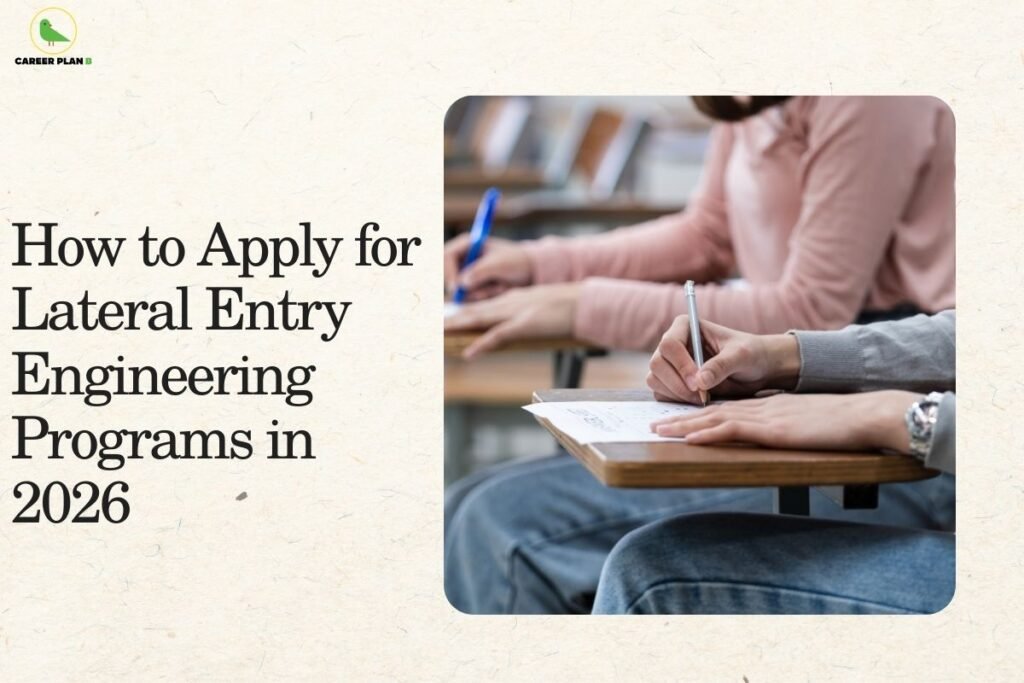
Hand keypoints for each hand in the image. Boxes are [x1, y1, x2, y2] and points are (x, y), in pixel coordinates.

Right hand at [444, 233, 532, 300]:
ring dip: (476, 293)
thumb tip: (462, 283)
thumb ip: (480, 271)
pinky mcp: (471, 288)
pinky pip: (467, 298)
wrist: (531, 271)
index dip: (448, 272)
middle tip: (476, 293)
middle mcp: (462, 259)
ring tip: (497, 287)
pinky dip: (481, 297)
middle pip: (444, 275)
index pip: (445, 257)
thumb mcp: (500, 264)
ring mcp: (466, 274)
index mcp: (466, 244)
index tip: (457, 286)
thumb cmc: (517, 261)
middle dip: (459, 287)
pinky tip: (496, 291)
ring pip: (457, 290)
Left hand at [444, 283, 579, 357]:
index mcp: (510, 299)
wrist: (583, 302)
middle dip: (450, 319)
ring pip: (479, 319)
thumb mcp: (539, 310)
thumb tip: (510, 330)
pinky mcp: (525, 324)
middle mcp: (508, 303)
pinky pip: (499, 335)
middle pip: (472, 311)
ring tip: (438, 334)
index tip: (442, 320)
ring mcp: (515, 313)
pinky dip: (483, 345)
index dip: (459, 313)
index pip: (479, 306)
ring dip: (458, 327)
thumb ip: (523, 318)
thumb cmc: (566, 307)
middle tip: (429, 326)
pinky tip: (469, 353)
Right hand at [646, 315, 800, 403]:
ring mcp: (669, 363)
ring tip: (703, 398)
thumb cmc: (750, 354)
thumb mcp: (741, 356)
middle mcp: (673, 343)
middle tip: (700, 396)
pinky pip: (661, 393)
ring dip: (676, 394)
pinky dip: (675, 401)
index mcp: (685, 326)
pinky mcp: (670, 382)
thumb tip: (700, 381)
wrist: (755, 370)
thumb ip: (721, 365)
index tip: (698, 383)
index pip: (669, 344)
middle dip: (676, 383)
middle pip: (657, 363)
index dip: (681, 365)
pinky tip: (698, 401)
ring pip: (655, 379)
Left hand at [650, 390, 918, 452]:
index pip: (726, 408)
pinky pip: (733, 430)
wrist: (864, 414)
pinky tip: (690, 437)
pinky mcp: (772, 429)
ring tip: (659, 430)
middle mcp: (761, 407)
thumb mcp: (806, 422)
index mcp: (768, 406)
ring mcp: (765, 416)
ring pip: (715, 418)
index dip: (699, 413)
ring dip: (684, 425)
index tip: (678, 419)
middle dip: (681, 418)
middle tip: (655, 424)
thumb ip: (787, 426)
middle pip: (712, 411)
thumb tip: (776, 434)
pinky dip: (708, 433)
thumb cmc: (842, 422)